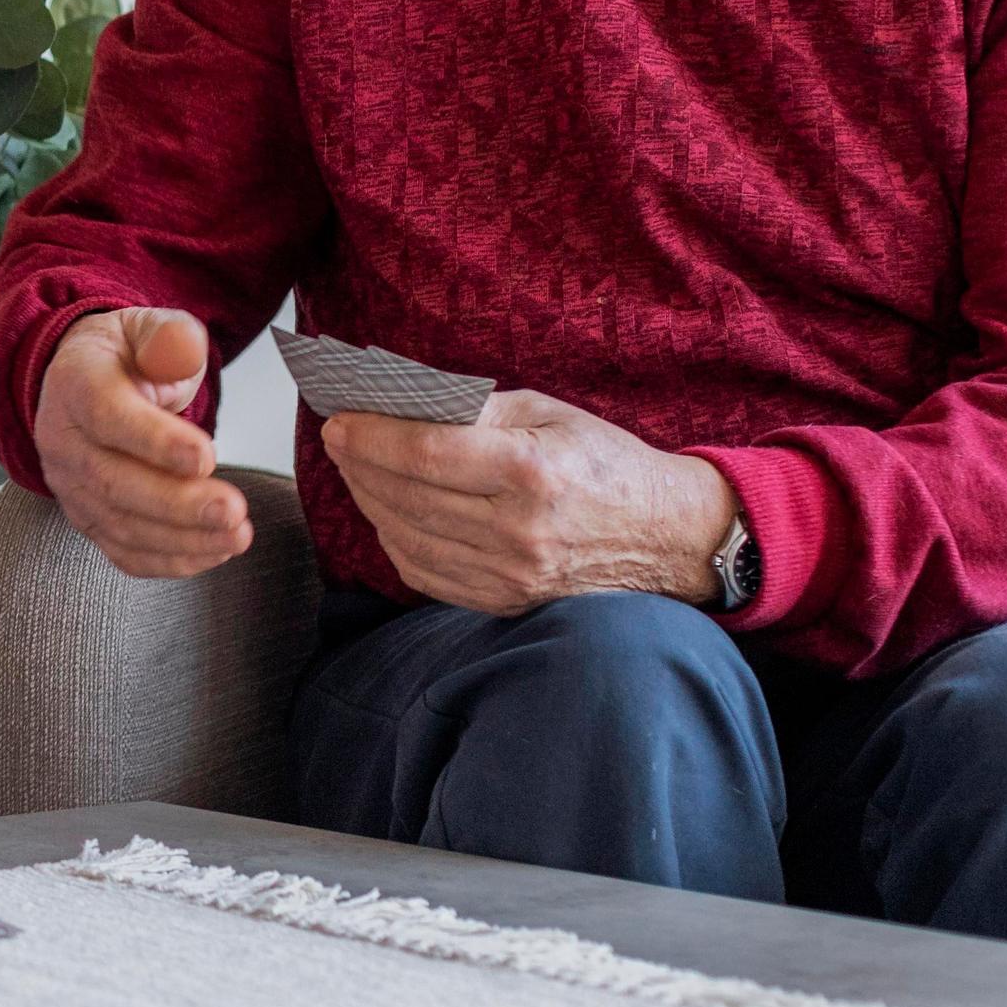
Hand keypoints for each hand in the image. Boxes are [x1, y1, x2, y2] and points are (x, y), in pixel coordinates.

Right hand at [32, 308, 252, 576]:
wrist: (84, 385)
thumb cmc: (126, 357)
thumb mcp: (148, 329)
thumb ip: (169, 337)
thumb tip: (183, 348)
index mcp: (75, 384)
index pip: (106, 416)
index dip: (154, 441)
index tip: (206, 456)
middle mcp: (62, 440)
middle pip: (111, 481)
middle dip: (176, 503)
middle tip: (232, 510)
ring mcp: (70, 485)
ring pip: (119, 524)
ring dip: (182, 538)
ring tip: (237, 536)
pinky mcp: (87, 518)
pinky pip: (123, 550)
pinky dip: (168, 560)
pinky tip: (213, 553)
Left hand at [321, 390, 739, 616]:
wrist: (669, 536)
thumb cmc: (606, 464)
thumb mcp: (548, 414)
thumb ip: (474, 411)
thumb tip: (401, 405)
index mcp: (530, 473)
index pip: (424, 453)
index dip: (371, 437)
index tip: (339, 421)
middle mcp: (517, 531)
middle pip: (407, 497)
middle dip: (359, 465)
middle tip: (338, 440)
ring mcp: (511, 575)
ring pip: (407, 537)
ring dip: (369, 502)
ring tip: (356, 471)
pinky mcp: (506, 602)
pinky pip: (426, 573)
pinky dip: (396, 541)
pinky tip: (387, 513)